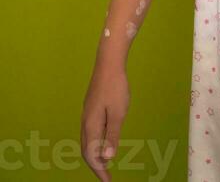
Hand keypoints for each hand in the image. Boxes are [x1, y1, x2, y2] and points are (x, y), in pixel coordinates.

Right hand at [81, 63, 130, 179]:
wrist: (108, 63)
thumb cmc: (115, 87)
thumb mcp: (118, 113)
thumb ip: (112, 135)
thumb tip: (107, 157)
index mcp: (91, 125)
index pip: (91, 155)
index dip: (99, 169)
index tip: (107, 181)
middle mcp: (85, 121)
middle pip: (87, 150)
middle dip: (96, 164)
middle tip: (107, 176)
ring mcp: (87, 114)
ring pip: (88, 140)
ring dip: (95, 153)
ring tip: (106, 162)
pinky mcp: (91, 107)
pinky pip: (91, 131)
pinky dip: (96, 142)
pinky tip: (104, 141)